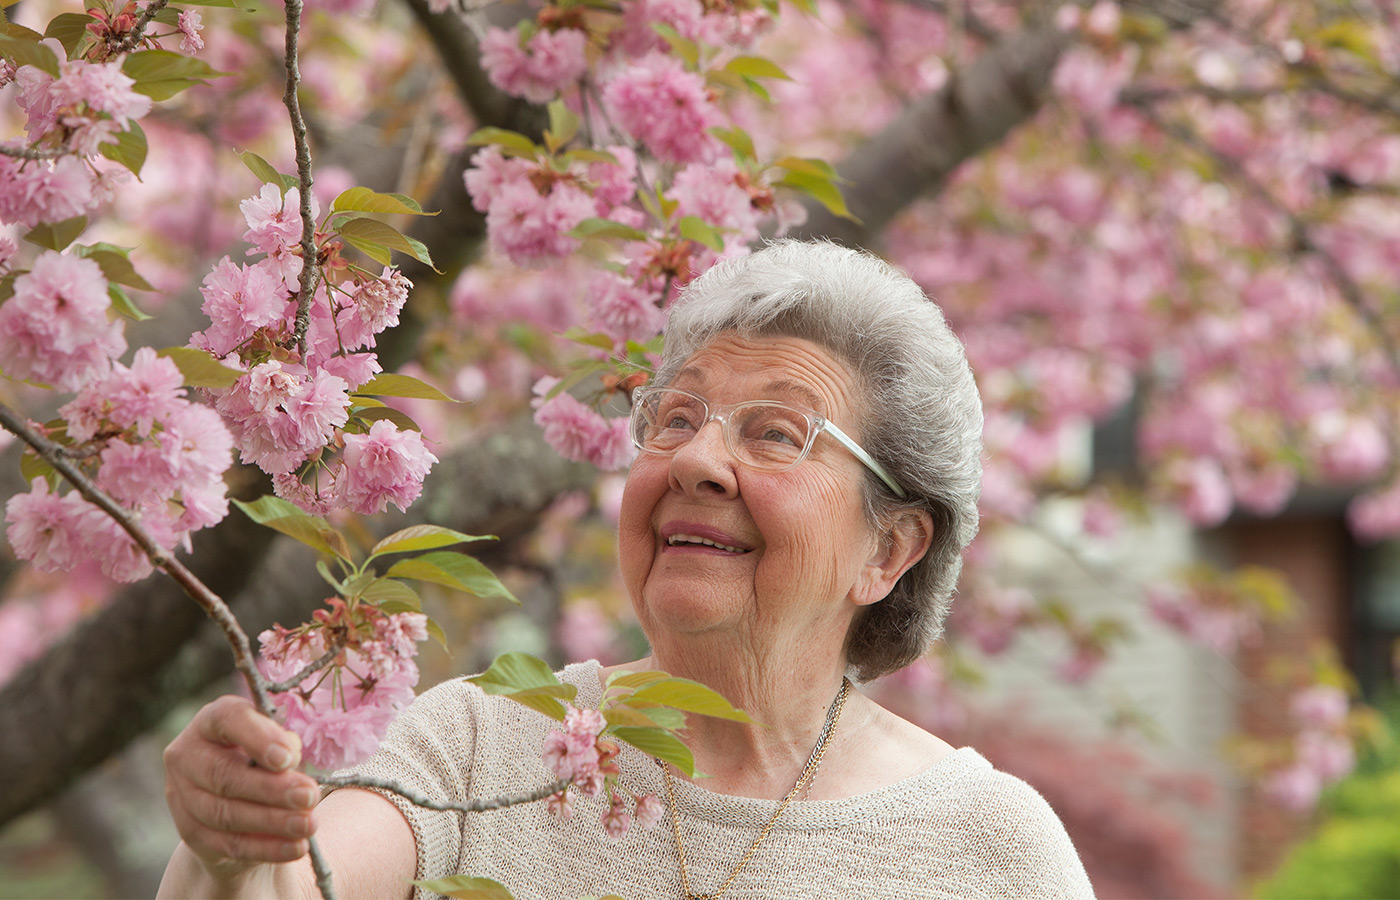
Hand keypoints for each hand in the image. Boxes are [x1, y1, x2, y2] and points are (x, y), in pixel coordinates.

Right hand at [163, 695, 319, 878]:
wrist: (238, 803)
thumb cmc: (264, 759)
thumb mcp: (276, 745)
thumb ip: (285, 747)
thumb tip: (290, 762)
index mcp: (211, 720)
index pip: (228, 719)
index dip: (258, 737)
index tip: (288, 758)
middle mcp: (188, 754)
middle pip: (224, 774)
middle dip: (271, 788)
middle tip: (309, 796)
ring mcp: (181, 794)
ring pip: (225, 813)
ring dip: (272, 821)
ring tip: (308, 825)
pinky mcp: (190, 830)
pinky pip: (228, 843)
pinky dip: (265, 847)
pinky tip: (295, 847)